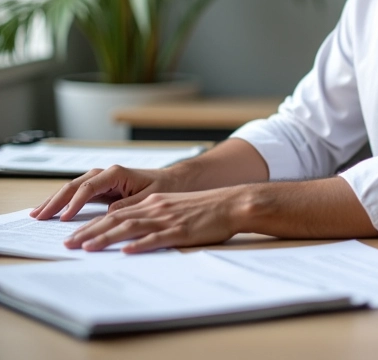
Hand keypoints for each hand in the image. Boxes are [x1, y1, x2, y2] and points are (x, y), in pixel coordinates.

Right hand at [30, 165, 181, 221]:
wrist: (174, 181)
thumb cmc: (165, 187)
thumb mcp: (148, 198)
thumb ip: (127, 205)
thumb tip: (107, 215)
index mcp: (117, 173)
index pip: (89, 187)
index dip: (74, 203)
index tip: (63, 218)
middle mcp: (107, 174)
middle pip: (75, 185)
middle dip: (55, 200)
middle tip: (38, 216)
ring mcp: (103, 180)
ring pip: (73, 188)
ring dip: (55, 200)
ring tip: (37, 213)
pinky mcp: (103, 189)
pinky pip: (79, 194)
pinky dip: (65, 202)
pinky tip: (52, 211)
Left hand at [62, 187, 245, 252]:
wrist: (233, 203)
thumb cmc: (207, 209)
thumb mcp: (176, 208)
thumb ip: (154, 217)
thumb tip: (132, 234)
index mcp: (155, 202)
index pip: (116, 213)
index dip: (93, 224)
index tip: (75, 235)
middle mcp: (157, 208)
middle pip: (117, 219)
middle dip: (90, 232)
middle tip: (69, 244)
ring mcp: (168, 219)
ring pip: (131, 227)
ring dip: (106, 238)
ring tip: (87, 248)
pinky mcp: (181, 231)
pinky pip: (157, 238)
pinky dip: (140, 244)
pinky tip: (126, 251)